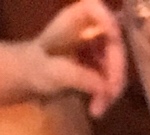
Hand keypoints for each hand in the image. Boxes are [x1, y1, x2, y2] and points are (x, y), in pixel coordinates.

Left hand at [22, 0, 125, 116]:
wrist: (31, 78)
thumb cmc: (35, 68)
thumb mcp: (53, 72)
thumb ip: (79, 76)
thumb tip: (106, 88)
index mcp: (72, 20)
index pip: (94, 8)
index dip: (108, 19)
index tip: (114, 38)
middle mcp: (89, 29)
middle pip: (115, 42)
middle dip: (115, 71)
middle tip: (109, 95)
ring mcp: (97, 46)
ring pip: (118, 64)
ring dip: (112, 89)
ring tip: (97, 109)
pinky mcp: (102, 63)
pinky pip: (113, 78)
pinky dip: (107, 95)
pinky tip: (96, 108)